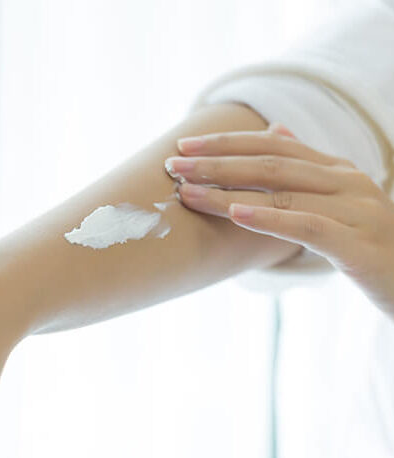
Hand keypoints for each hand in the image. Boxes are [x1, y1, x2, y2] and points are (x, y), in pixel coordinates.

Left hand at [165, 122, 393, 318]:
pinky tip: (235, 214)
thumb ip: (306, 170)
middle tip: (174, 166)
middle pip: (271, 165)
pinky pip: (307, 226)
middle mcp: (347, 181)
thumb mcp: (337, 202)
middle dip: (217, 163)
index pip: (273, 146)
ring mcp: (356, 210)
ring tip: (188, 192)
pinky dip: (269, 218)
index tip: (185, 147)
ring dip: (228, 191)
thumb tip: (276, 132)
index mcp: (338, 170)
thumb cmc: (365, 244)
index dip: (227, 144)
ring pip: (283, 193)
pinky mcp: (357, 244)